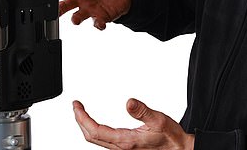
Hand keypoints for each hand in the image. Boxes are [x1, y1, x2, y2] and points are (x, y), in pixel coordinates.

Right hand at [59, 0, 131, 29]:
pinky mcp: (100, 17)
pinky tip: (100, 22)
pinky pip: (96, 23)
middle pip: (65, 5)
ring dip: (75, 19)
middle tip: (57, 11)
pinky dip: (97, 24)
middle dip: (59, 9)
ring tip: (76, 19)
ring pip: (77, 17)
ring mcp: (90, 9)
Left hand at [73, 99, 194, 149]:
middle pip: (91, 137)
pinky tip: (97, 124)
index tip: (77, 105)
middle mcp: (121, 148)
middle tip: (76, 107)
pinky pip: (103, 142)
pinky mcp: (125, 149)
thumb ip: (142, 111)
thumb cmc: (170, 138)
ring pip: (96, 140)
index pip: (95, 130)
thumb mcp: (159, 120)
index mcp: (125, 141)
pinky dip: (95, 131)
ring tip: (82, 113)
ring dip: (86, 126)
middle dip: (80, 121)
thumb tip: (128, 102)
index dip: (82, 118)